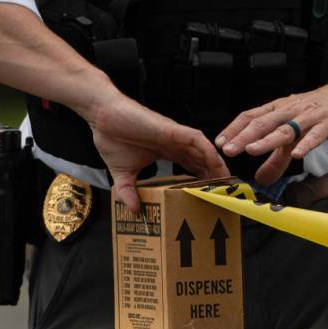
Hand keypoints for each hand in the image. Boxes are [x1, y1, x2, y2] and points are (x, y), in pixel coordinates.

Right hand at [89, 93, 229, 212]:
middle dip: (215, 175)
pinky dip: (207, 150)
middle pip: (202, 160)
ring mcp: (175, 136)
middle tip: (225, 191)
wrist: (101, 117)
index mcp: (167, 152)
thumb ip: (128, 191)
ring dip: (216, 164)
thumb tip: (133, 211)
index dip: (202, 179)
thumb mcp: (122, 174)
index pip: (191, 167)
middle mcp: (175, 144)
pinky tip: (215, 163)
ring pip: (204, 150)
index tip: (211, 194)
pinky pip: (196, 140)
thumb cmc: (112, 138)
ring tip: (226, 180)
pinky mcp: (172, 129)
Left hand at [215, 79, 327, 184]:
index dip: (234, 129)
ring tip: (253, 150)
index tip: (220, 143)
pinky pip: (316, 134)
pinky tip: (298, 154)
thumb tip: (260, 179)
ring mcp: (309, 116)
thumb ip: (277, 159)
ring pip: (286, 128)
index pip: (251, 116)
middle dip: (244, 136)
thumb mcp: (294, 134)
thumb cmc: (318, 112)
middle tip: (229, 150)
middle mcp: (290, 110)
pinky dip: (306, 143)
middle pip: (263, 122)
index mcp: (278, 110)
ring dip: (268, 140)